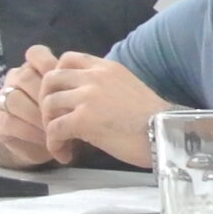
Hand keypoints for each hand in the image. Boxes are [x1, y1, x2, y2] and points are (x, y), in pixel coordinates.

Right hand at [0, 46, 72, 166]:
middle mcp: (16, 79)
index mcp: (35, 67)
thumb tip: (87, 84)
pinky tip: (47, 140)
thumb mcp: (76, 101)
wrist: (49, 149)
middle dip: (48, 96)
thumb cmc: (69, 119)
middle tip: (69, 113)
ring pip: (15, 98)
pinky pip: (9, 122)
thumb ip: (75, 88)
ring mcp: (3, 99)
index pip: (36, 54)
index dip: (50, 64)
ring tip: (59, 130)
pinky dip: (30, 132)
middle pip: (25, 76)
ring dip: (38, 116)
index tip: (69, 83)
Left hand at [40, 51, 170, 168]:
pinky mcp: (83, 119)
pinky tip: (64, 155)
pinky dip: (54, 144)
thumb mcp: (130, 88)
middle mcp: (94, 77)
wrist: (167, 134)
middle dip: (46, 100)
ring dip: (48, 124)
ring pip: (48, 104)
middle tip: (53, 119)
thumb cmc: (155, 119)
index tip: (62, 95)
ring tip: (60, 141)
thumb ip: (108, 87)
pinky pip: (54, 130)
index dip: (57, 76)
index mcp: (107, 67)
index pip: (68, 58)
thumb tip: (89, 100)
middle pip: (50, 79)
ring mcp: (87, 97)